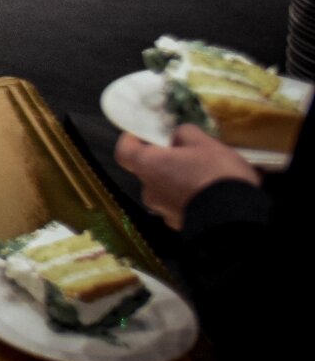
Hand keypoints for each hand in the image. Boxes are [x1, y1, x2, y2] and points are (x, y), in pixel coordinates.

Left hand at [115, 124, 261, 229]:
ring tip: (208, 177)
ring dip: (180, 182)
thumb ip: (184, 134)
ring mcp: (164, 212)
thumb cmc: (216, 174)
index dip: (132, 140)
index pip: (124, 151)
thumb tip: (177, 139)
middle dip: (166, 162)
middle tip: (190, 154)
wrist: (236, 220)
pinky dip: (192, 199)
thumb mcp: (204, 142)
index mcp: (148, 166)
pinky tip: (214, 195)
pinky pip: (182, 206)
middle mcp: (149, 191)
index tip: (144, 134)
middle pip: (149, 171)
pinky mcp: (181, 226)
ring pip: (167, 190)